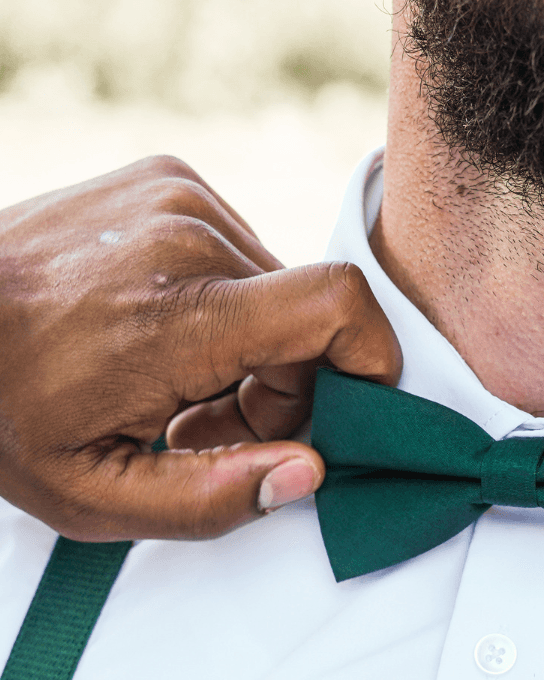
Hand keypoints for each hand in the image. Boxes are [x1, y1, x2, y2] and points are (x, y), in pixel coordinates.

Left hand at [0, 156, 400, 539]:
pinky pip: (241, 251)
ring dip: (254, 345)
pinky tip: (163, 332)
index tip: (348, 409)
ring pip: (277, 287)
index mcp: (176, 317)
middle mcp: (186, 237)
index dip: (371, 359)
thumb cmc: (5, 409)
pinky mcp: (168, 180)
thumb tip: (311, 471)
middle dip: (289, 384)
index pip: (336, 305)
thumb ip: (212, 499)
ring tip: (177, 382)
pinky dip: (224, 300)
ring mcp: (175, 197)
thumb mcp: (94, 496)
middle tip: (212, 425)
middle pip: (310, 316)